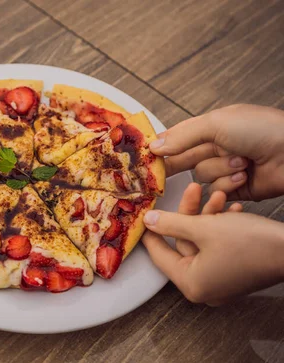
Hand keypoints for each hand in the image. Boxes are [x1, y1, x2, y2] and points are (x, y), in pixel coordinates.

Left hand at [142, 182, 283, 304]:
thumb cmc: (251, 242)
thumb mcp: (204, 227)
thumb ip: (171, 224)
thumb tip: (148, 222)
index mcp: (190, 284)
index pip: (159, 254)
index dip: (151, 231)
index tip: (144, 212)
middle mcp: (204, 289)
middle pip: (184, 244)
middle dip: (190, 214)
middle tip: (191, 188)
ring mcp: (221, 283)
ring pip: (203, 242)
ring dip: (208, 216)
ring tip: (217, 193)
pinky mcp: (236, 274)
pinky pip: (218, 248)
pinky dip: (222, 228)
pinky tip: (231, 207)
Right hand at [151, 104, 283, 200]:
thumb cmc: (262, 130)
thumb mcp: (217, 124)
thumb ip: (183, 136)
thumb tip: (155, 146)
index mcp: (211, 128)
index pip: (177, 139)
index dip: (161, 148)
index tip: (145, 158)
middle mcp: (216, 148)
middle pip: (183, 161)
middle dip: (178, 165)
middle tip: (159, 176)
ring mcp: (226, 169)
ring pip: (202, 177)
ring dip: (219, 170)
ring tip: (241, 162)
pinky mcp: (235, 190)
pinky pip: (216, 191)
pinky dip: (229, 185)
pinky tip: (245, 175)